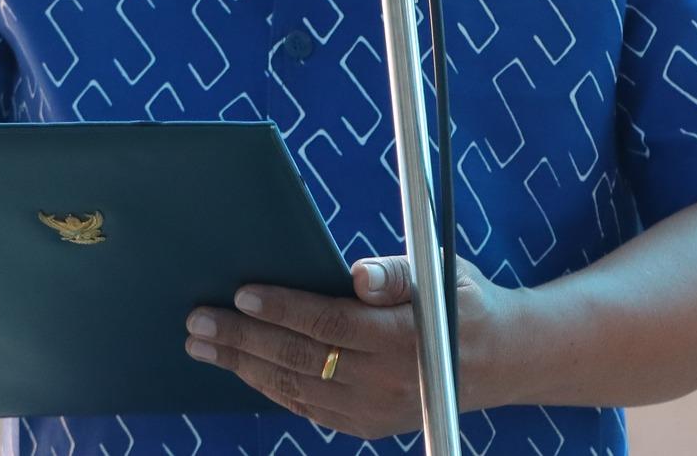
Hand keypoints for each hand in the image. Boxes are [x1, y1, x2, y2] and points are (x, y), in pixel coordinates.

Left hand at [184, 253, 522, 440]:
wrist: (499, 361)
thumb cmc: (458, 301)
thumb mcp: (439, 272)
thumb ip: (397, 273)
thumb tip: (359, 274)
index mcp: (402, 336)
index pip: (329, 323)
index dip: (283, 308)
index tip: (242, 291)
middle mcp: (386, 380)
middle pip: (300, 359)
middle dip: (243, 338)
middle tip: (197, 321)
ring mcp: (374, 409)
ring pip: (295, 388)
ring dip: (243, 365)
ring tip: (202, 344)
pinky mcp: (365, 425)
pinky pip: (307, 407)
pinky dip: (269, 387)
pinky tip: (241, 368)